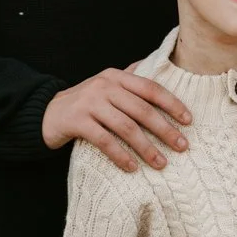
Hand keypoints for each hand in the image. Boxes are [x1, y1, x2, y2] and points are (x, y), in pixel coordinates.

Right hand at [41, 68, 192, 171]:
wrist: (47, 113)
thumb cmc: (86, 103)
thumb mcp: (107, 86)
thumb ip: (130, 80)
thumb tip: (162, 69)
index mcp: (117, 76)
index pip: (150, 88)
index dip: (172, 103)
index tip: (188, 120)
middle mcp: (105, 86)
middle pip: (142, 109)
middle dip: (165, 129)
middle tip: (182, 146)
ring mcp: (90, 103)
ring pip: (125, 127)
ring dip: (146, 147)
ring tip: (161, 163)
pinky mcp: (77, 121)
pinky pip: (104, 140)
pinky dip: (120, 155)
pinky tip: (132, 168)